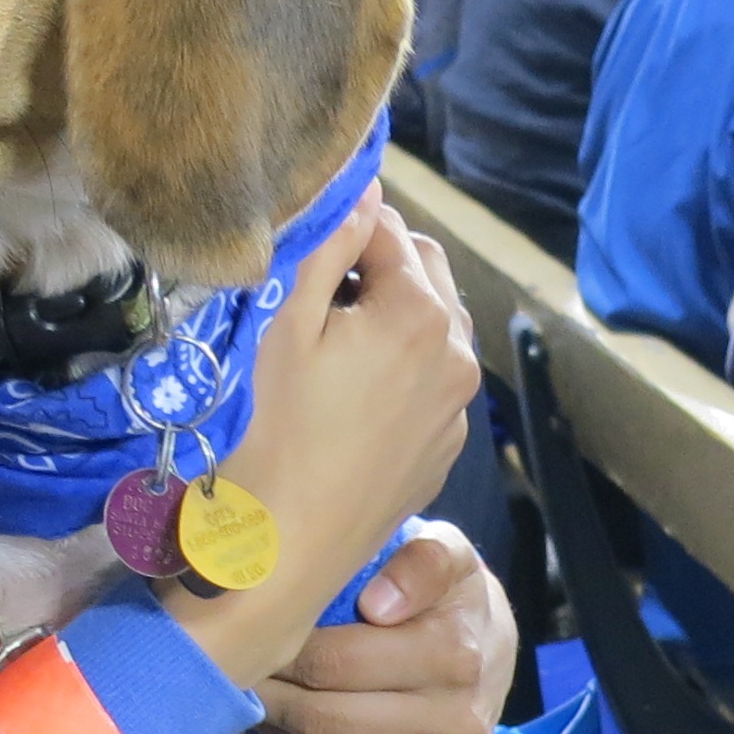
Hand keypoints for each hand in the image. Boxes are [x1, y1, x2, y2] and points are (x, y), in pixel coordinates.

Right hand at [170, 196, 478, 690]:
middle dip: (378, 263)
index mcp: (420, 313)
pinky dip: (404, 363)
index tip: (305, 247)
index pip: (386, 227)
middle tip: (318, 290)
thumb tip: (360, 187)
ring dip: (396, 310)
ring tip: (336, 340)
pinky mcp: (447, 444)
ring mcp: (458, 404)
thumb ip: (329, 244)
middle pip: (425, 268)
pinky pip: (434, 379)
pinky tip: (354, 393)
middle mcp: (457, 353)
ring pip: (436, 324)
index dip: (342, 227)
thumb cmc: (275, 431)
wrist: (289, 545)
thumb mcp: (288, 324)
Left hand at [256, 527, 520, 733]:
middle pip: (327, 719)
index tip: (259, 640)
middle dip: (275, 696)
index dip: (283, 653)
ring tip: (272, 704)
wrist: (492, 654)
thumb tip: (377, 603)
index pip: (334, 664)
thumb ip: (418, 561)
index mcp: (455, 655)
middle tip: (249, 676)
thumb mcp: (445, 555)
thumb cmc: (451, 599)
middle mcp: (461, 721)